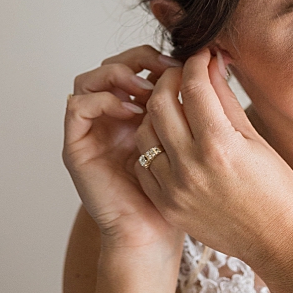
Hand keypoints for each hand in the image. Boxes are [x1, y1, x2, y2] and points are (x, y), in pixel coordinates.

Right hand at [63, 45, 184, 255]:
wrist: (155, 235)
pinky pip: (77, 107)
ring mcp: (91, 132)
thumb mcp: (195, 140)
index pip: (135, 66)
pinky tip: (132, 111)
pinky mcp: (77, 148)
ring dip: (118, 75)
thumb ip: (199, 104)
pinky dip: (103, 99)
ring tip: (148, 90)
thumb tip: (216, 60)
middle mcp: (110, 119)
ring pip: (89, 79)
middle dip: (137, 59)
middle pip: (111, 66)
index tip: (185, 63)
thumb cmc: (180, 195)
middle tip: (166, 68)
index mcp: (136, 114)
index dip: (156, 57)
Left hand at [133, 50, 292, 272]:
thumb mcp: (255, 139)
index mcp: (219, 146)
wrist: (278, 242)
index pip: (193, 87)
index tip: (200, 57)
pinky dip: (152, 146)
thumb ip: (225, 100)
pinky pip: (144, 163)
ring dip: (156, 114)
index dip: (195, 63)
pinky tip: (169, 141)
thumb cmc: (278, 190)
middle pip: (160, 104)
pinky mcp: (166, 204)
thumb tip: (211, 64)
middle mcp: (190, 166)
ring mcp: (173, 188)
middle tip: (181, 76)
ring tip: (174, 109)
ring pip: (144, 132)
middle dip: (169, 81)